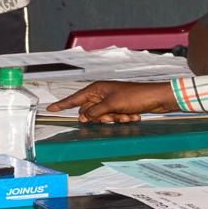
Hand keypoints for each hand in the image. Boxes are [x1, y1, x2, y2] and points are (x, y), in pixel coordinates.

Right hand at [46, 81, 176, 122]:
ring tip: (128, 115)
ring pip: (103, 117)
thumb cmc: (135, 97)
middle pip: (90, 112)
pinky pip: (114, 118)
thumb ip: (94, 112)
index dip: (63, 104)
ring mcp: (111, 101)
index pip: (75, 99)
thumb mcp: (112, 105)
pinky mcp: (120, 107)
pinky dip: (123, 119)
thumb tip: (82, 117)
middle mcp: (102, 94)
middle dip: (101, 118)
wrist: (156, 99)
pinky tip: (134, 116)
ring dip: (115, 119)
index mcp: (97, 89)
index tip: (50, 109)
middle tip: (114, 116)